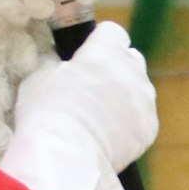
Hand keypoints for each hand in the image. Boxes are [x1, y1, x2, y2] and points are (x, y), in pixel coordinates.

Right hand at [13, 22, 156, 168]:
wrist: (67, 156)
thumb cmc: (47, 112)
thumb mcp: (38, 77)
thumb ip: (55, 63)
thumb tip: (59, 63)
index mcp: (106, 51)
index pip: (112, 32)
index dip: (99, 42)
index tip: (87, 55)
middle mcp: (132, 71)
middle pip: (131, 59)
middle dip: (115, 67)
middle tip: (93, 86)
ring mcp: (145, 100)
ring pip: (139, 89)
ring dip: (125, 95)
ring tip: (100, 115)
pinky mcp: (150, 128)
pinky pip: (142, 118)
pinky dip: (130, 122)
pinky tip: (110, 135)